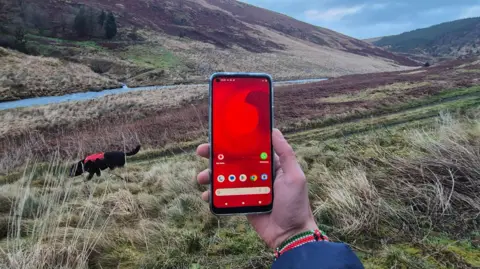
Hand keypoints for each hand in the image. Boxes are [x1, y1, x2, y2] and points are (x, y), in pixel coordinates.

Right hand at [196, 129, 317, 248]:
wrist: (290, 234)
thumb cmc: (295, 204)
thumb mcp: (294, 176)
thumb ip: (286, 154)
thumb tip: (274, 131)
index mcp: (269, 164)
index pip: (249, 147)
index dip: (234, 140)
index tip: (219, 134)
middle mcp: (257, 173)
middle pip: (232, 160)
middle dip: (215, 155)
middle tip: (201, 152)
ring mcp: (248, 188)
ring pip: (225, 177)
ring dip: (210, 175)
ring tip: (201, 178)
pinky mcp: (241, 202)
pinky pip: (224, 195)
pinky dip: (213, 194)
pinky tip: (206, 195)